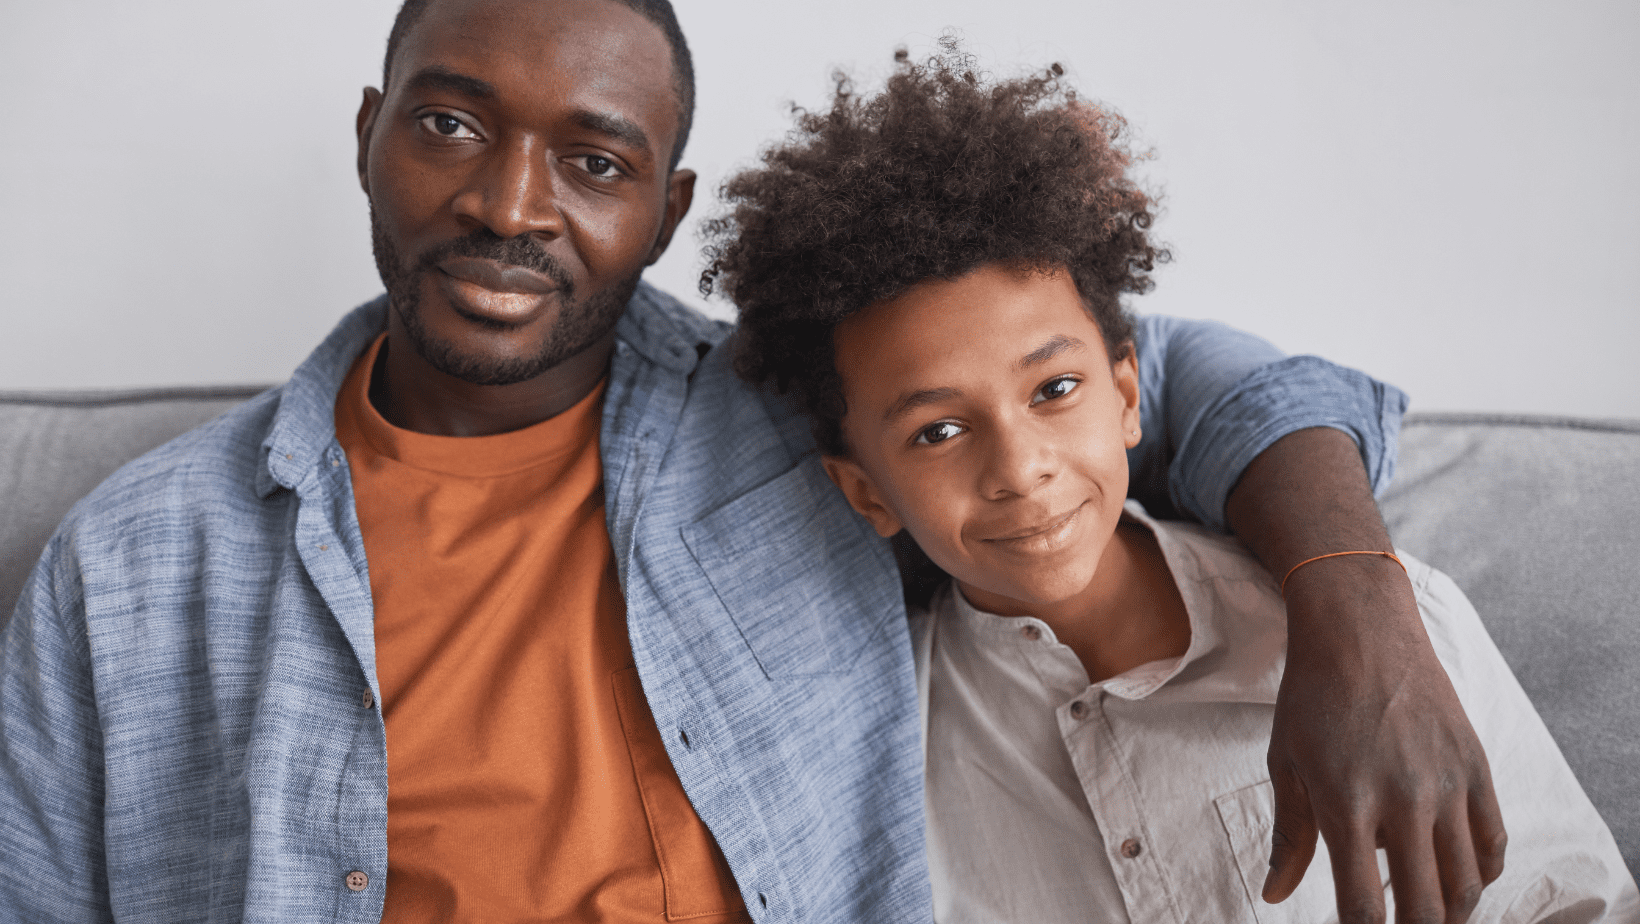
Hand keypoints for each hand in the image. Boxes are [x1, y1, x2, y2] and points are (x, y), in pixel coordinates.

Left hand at [1265, 553, 1506, 923]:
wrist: (1360, 629)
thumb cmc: (1311, 697)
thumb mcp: (1286, 763)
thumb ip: (1289, 836)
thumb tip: (1275, 895)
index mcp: (1346, 803)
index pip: (1362, 906)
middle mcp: (1403, 799)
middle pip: (1424, 907)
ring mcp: (1447, 784)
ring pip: (1466, 885)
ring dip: (1448, 913)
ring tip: (1426, 916)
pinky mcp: (1476, 767)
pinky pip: (1491, 843)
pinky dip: (1479, 875)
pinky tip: (1456, 880)